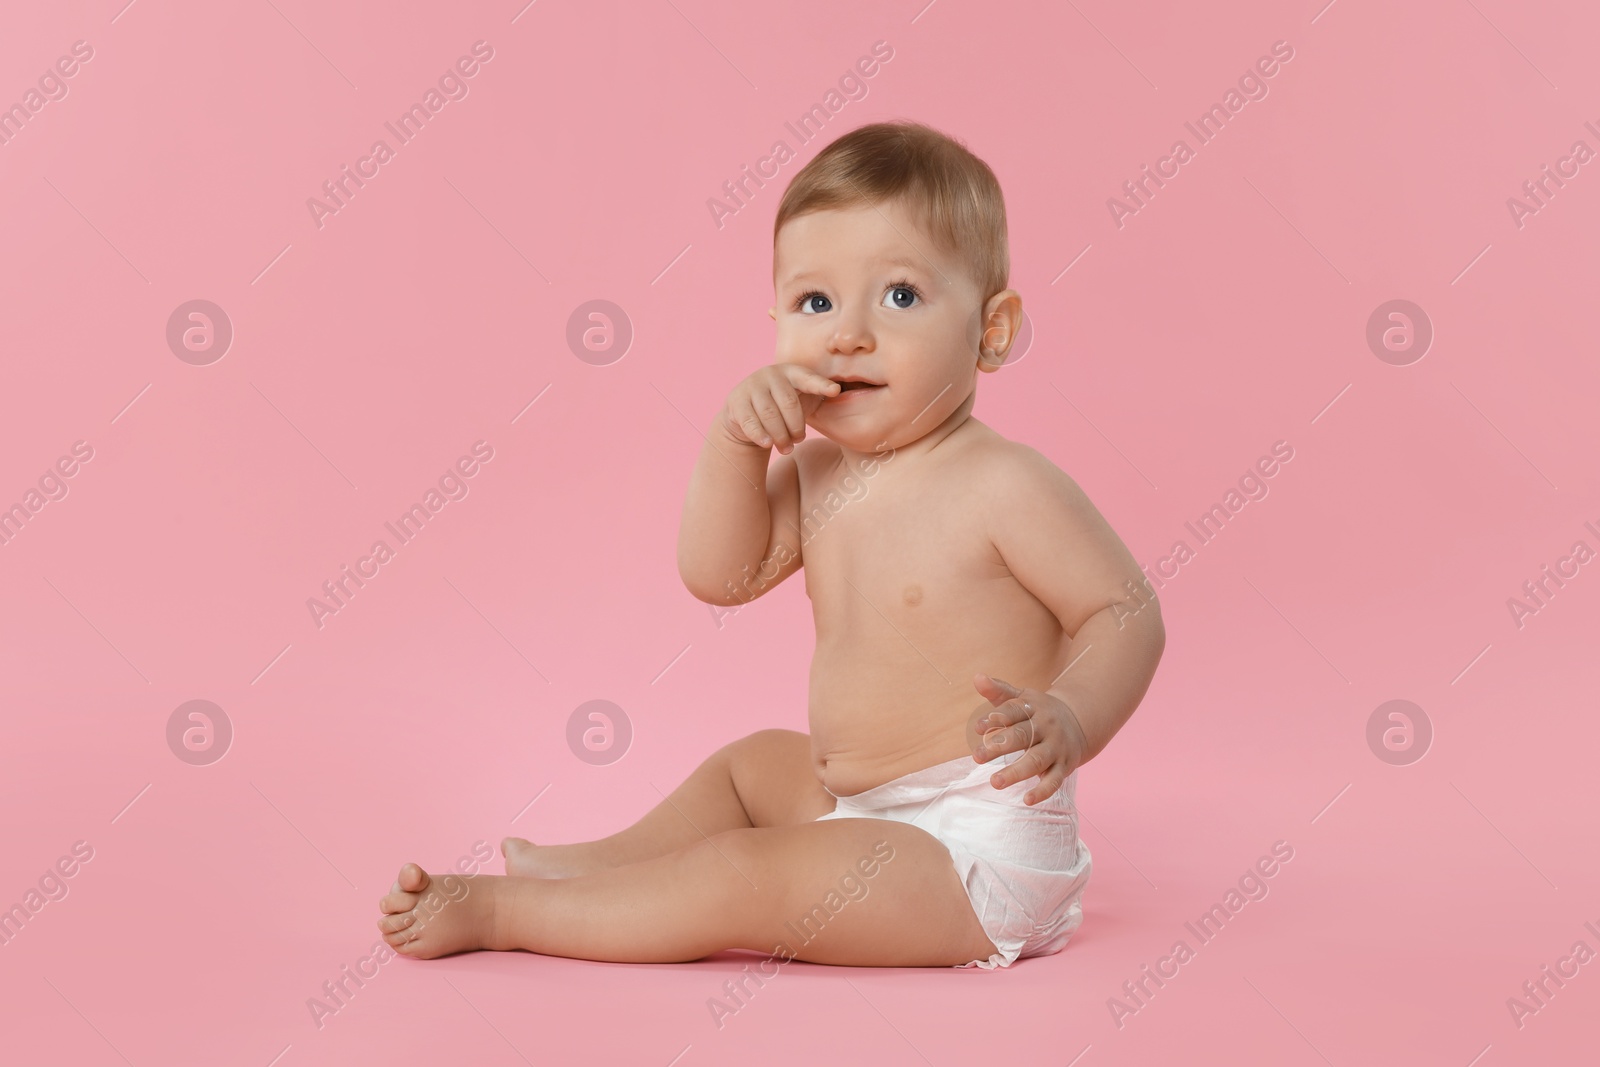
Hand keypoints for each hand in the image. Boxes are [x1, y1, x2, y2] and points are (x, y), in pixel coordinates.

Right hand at [720, 364, 839, 453]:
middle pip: (789, 403)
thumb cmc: (782, 406)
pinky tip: (767, 444)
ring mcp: (751, 386)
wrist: (746, 414)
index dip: (821, 385)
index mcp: (791, 372)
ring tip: (786, 448)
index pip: (808, 378)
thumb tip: (838, 394)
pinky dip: (760, 435)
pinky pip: (750, 422)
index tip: (835, 391)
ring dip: (780, 436)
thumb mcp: (802, 397)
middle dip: (796, 427)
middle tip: (799, 440)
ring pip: (770, 415)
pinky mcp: (736, 402)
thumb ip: (818, 394)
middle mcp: (770, 374)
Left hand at [967, 673, 1088, 804]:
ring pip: (1037, 760)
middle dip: (1000, 746)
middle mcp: (1046, 727)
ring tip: (995, 782)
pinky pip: (1054, 781)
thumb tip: (977, 677)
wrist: (1079, 722)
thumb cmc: (1038, 712)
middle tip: (977, 757)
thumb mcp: (1021, 697)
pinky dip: (1042, 791)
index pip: (1013, 712)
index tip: (977, 728)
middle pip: (1022, 736)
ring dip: (1016, 772)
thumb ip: (998, 691)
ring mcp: (1056, 748)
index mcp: (1033, 708)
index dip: (996, 718)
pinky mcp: (1063, 767)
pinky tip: (1026, 800)